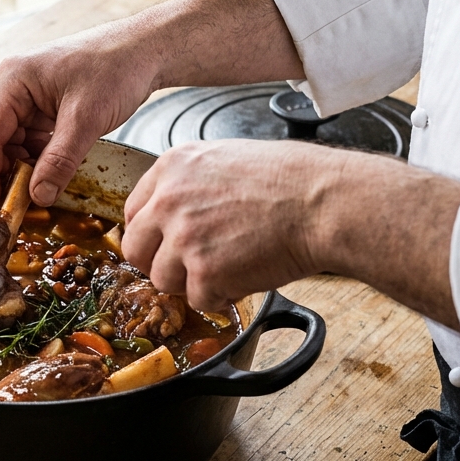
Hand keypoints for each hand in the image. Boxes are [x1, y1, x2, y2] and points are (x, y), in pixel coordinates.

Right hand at [0, 23, 158, 209]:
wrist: (143, 50)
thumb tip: (38, 196)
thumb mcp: (86, 120)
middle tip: (15, 200)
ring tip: (37, 186)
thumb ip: (59, 162)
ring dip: (18, 165)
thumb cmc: (116, 68)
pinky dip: (32, 156)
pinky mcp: (39, 103)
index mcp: (12, 79)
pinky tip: (48, 169)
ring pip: (6, 140)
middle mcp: (11, 84)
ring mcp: (24, 93)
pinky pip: (25, 136)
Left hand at [121, 139, 459, 328]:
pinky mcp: (204, 271)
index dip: (151, 234)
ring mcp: (184, 236)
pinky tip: (246, 276)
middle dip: (161, 263)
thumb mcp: (227, 160)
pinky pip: (199, 300)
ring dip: (193, 282)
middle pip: (137, 249)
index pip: (133, 212)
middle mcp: (169, 200)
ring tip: (231, 266)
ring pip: (163, 280)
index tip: (165, 244)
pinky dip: (222, 297)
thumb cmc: (293, 180)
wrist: (326, 201)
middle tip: (192, 266)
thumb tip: (173, 211)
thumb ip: (190, 184)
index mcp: (172, 167)